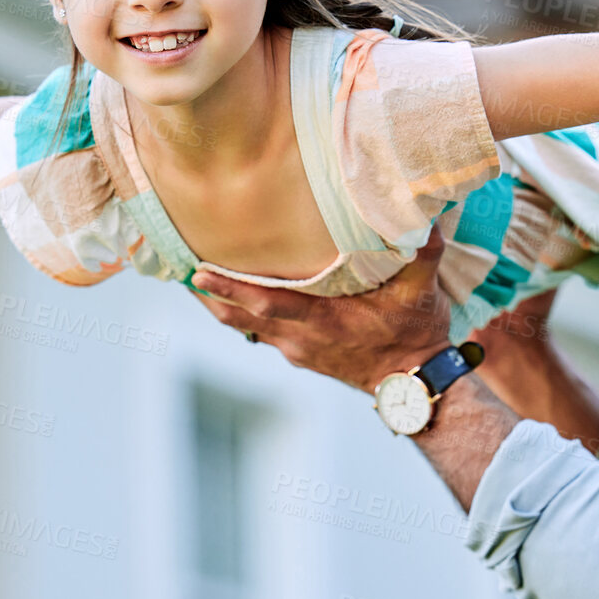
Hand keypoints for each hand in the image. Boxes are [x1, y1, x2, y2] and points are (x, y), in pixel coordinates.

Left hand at [190, 229, 454, 392]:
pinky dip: (238, 312)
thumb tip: (423, 214)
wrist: (414, 383)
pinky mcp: (299, 353)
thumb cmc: (415, 334)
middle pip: (239, 319)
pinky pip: (257, 331)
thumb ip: (423, 251)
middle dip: (206, 296)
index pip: (268, 305)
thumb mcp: (423, 292)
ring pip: (243, 327)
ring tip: (191, 277)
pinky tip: (230, 295)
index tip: (199, 274)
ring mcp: (297, 349)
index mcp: (324, 322)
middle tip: (175, 266)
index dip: (233, 290)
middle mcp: (301, 338)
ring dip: (217, 304)